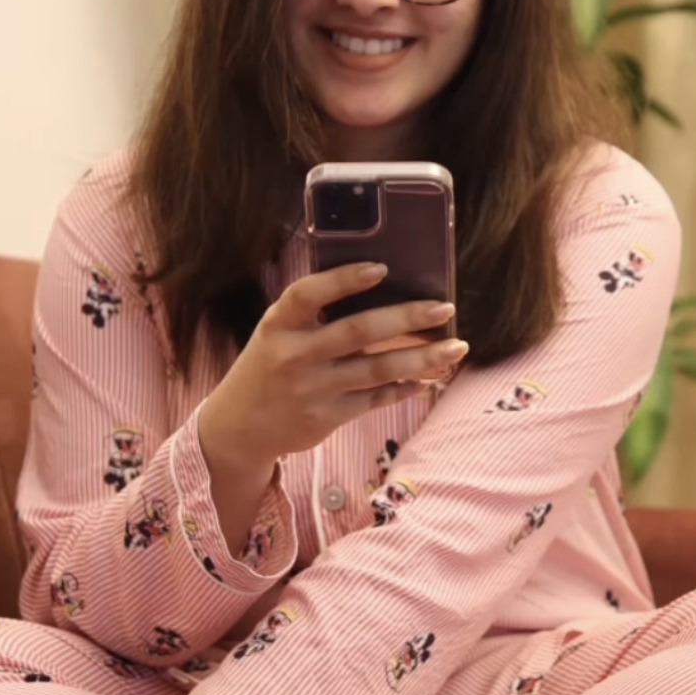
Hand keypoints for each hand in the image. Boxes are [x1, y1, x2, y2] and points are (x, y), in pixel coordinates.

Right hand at [199, 262, 466, 466]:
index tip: (382, 268)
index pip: (309, 294)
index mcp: (278, 324)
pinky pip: (375, 399)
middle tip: (445, 308)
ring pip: (377, 369)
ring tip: (456, 347)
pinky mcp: (326, 418)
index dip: (344, 279)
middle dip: (407, 317)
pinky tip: (428, 378)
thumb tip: (379, 287)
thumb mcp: (276, 332)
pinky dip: (404, 387)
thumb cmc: (268, 366)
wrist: (239, 427)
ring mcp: (312, 389)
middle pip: (358, 331)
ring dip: (422, 358)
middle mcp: (294, 355)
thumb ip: (313, 314)